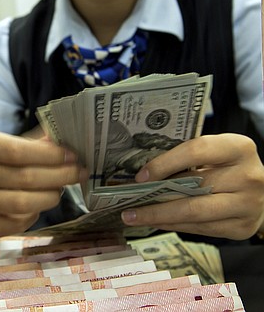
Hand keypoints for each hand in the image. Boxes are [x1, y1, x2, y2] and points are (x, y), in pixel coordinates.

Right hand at [0, 129, 81, 237]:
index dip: (48, 155)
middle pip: (23, 177)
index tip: (72, 156)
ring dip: (49, 197)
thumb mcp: (12, 145)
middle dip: (58, 175)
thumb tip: (65, 138)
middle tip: (78, 173)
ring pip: (20, 203)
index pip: (15, 150)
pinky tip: (38, 207)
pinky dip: (33, 216)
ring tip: (60, 190)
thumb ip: (37, 143)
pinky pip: (14, 224)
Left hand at [121, 133, 263, 239]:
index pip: (196, 151)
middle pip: (192, 188)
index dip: (164, 163)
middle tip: (127, 204)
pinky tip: (156, 222)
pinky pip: (200, 229)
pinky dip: (174, 225)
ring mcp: (248, 205)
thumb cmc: (228, 166)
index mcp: (239, 148)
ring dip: (159, 217)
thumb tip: (143, 174)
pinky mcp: (242, 227)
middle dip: (154, 199)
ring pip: (194, 213)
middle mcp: (249, 176)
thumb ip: (187, 158)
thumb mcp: (214, 153)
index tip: (140, 176)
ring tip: (134, 217)